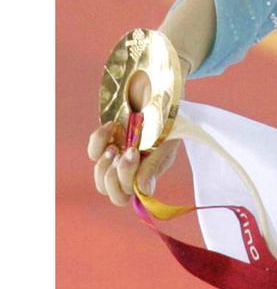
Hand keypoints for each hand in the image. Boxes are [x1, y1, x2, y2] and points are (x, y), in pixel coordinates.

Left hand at [87, 69, 181, 205]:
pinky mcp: (106, 143)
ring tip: (115, 147)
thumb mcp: (167, 143)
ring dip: (104, 166)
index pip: (131, 197)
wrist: (162, 92)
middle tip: (124, 155)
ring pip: (101, 180)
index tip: (134, 155)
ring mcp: (118, 159)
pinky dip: (98, 140)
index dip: (126, 184)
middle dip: (115, 178)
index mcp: (150, 176)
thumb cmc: (171, 119)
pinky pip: (93, 152)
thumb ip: (155, 166)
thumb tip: (142, 191)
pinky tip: (112, 126)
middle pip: (115, 195)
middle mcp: (133, 172)